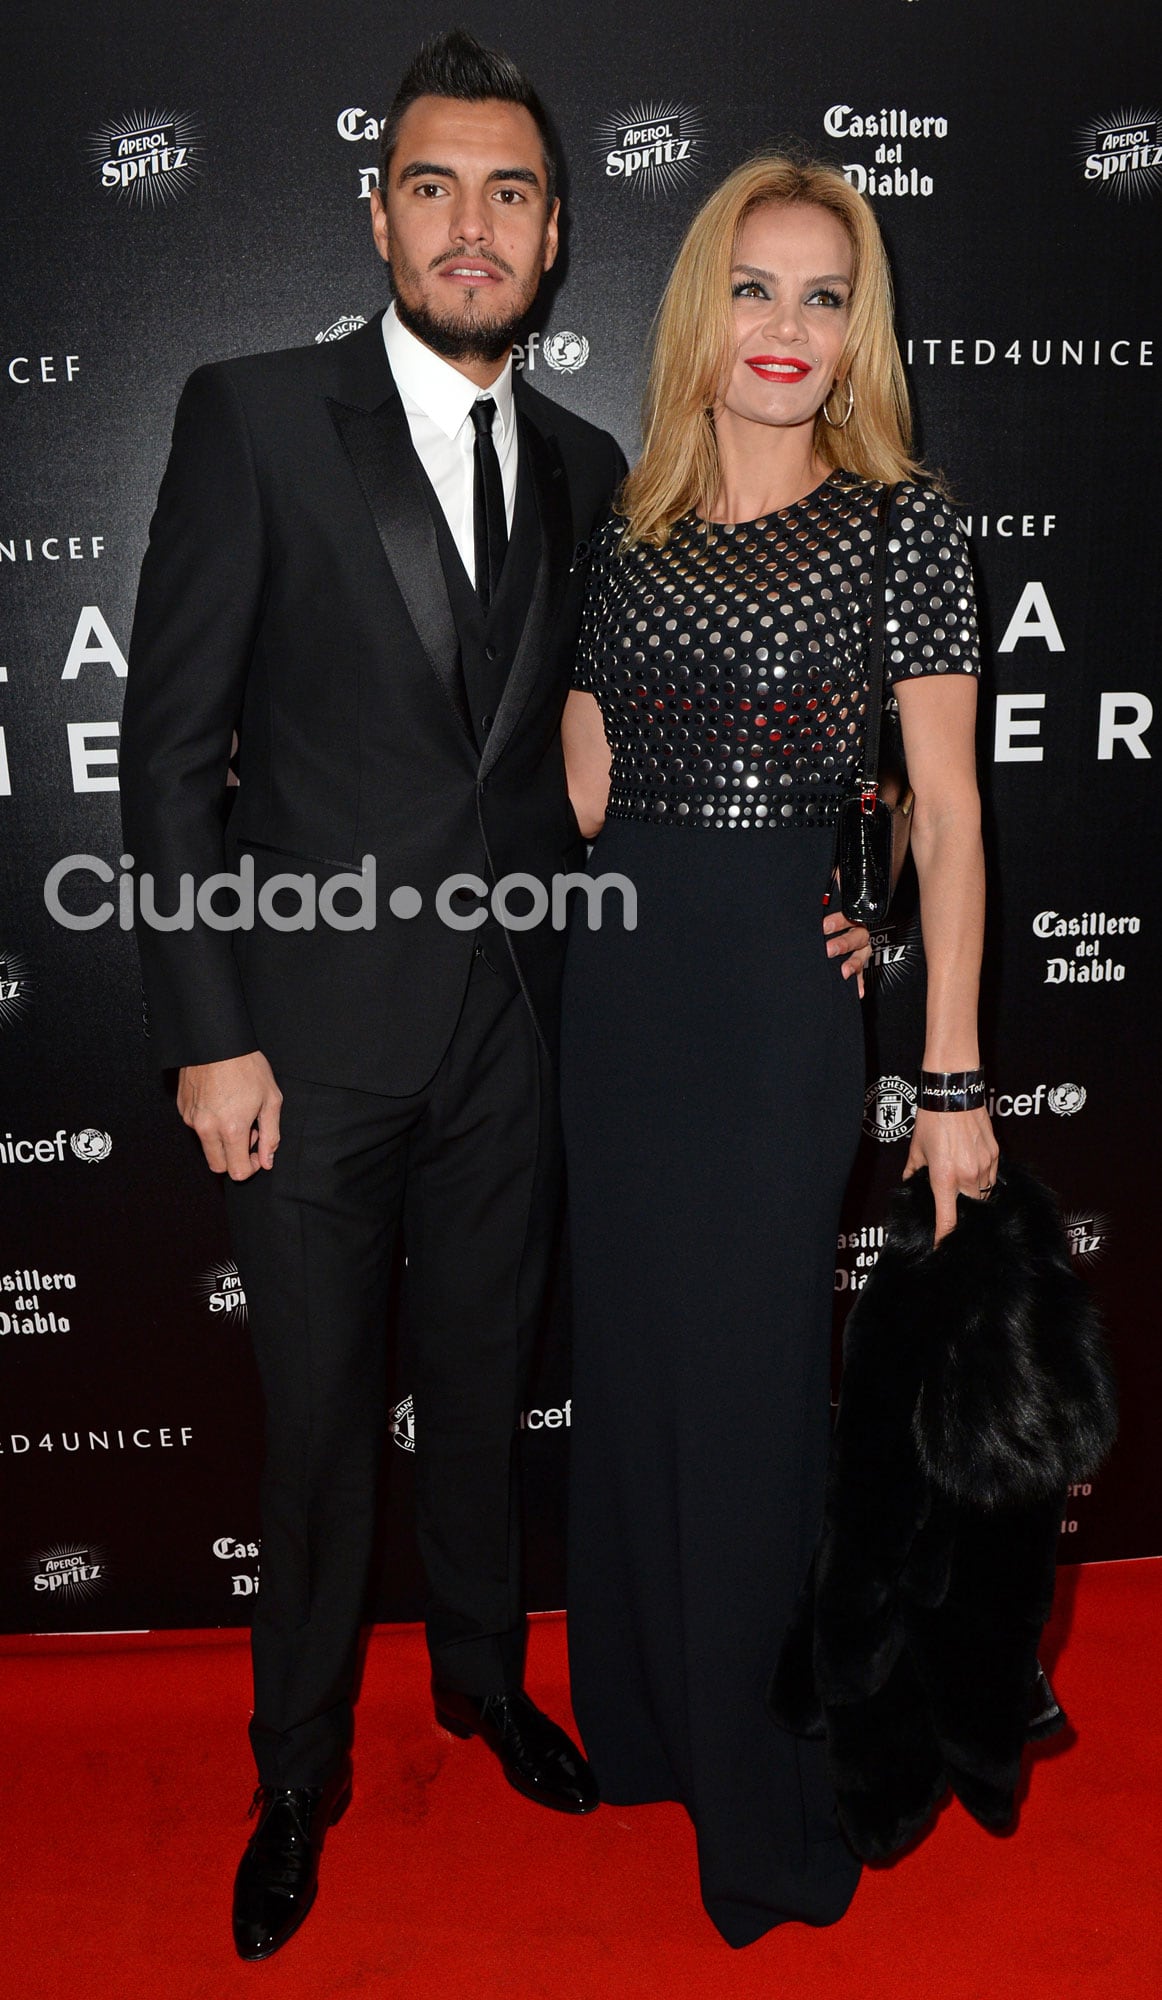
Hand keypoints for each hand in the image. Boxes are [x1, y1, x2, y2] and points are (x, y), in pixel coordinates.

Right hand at [177, 1052, 281, 1178]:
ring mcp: (191, 1119)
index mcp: (231, 1129)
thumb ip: (271, 1135)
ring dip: (222, 1141)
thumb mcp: (271, 1100)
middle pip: (218, 1166)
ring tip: (235, 1114)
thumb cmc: (247, 1066)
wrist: (216, 1041)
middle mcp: (207, 1129)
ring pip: (206, 1146)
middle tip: (248, 1134)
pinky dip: (209, 1124)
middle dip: (234, 1158)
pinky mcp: (182, 1108)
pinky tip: (221, 1103)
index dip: (251, 1167)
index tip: (257, 1153)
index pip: (237, 1172)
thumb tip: (267, 1161)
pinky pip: (196, 1127)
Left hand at [823, 910, 871, 997]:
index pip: (847, 917)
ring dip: (853, 963)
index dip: (836, 922)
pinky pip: (861, 975)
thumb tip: (804, 925)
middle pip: (858, 936)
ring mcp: (860, 951)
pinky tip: (857, 990)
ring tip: (845, 972)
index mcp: (848, 920)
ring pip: (862, 955)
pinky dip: (859, 983)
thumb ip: (817, 926)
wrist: (824, 948)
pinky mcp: (859, 968)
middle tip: (829, 950)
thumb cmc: (821, 934)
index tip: (823, 926)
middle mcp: (857, 934)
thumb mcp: (821, 927)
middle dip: (843, 943)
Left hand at [902, 1105, 998, 1244]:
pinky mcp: (995, 1154)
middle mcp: (967, 1175)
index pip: (948, 1219)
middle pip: (970, 1209)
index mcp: (944, 1178)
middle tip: (954, 1205)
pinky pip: (992, 1176)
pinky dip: (983, 1177)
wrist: (953, 1092)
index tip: (941, 1248)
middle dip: (963, 1211)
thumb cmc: (932, 1119)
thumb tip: (909, 1183)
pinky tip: (972, 1168)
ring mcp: (985, 1165)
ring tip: (962, 1181)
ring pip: (983, 1193)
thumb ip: (913, 1171)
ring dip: (974, 1193)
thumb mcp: (916, 1149)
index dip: (944, 1237)